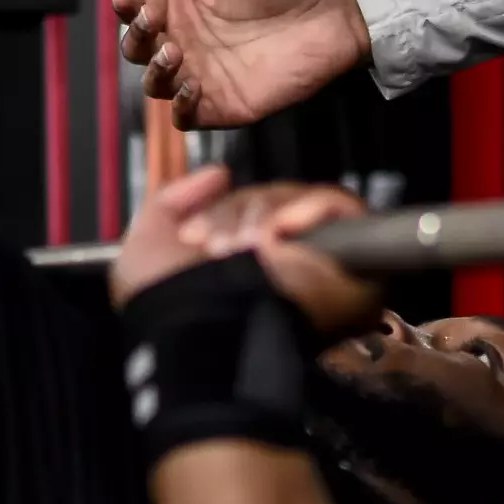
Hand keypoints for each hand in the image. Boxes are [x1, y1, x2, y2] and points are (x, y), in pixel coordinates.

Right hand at [113, 0, 371, 130]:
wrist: (336, 11)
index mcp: (186, 7)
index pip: (137, 13)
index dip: (125, 8)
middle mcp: (191, 43)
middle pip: (138, 53)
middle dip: (135, 40)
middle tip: (156, 25)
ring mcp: (208, 77)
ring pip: (155, 87)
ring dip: (155, 72)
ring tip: (175, 51)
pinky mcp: (229, 105)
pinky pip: (186, 119)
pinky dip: (179, 107)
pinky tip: (193, 85)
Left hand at [113, 167, 382, 336]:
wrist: (201, 329)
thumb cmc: (172, 302)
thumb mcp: (148, 245)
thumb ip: (171, 200)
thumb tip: (220, 174)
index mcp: (251, 260)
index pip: (251, 206)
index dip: (222, 210)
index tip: (192, 237)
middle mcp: (289, 259)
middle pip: (276, 197)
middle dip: (238, 213)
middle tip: (217, 250)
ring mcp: (325, 260)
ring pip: (302, 198)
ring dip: (263, 217)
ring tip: (244, 252)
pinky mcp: (355, 262)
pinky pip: (340, 206)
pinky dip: (306, 209)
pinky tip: (277, 236)